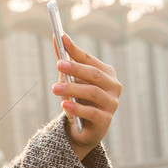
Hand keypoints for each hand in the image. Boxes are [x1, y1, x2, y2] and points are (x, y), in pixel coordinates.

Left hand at [52, 34, 121, 160]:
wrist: (82, 130)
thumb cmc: (78, 100)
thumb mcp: (70, 81)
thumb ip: (65, 61)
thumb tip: (56, 38)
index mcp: (106, 73)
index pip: (89, 59)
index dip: (75, 50)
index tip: (61, 38)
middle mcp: (113, 86)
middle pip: (94, 74)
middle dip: (76, 68)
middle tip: (58, 64)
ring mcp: (112, 103)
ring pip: (93, 93)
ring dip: (73, 89)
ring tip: (54, 89)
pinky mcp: (106, 120)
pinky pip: (91, 113)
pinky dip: (77, 108)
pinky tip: (65, 105)